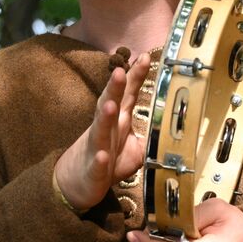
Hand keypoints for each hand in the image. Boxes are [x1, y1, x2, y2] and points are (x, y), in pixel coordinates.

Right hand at [54, 52, 152, 210]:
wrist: (74, 184)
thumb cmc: (106, 162)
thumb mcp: (134, 148)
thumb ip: (148, 133)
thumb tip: (168, 128)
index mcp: (117, 121)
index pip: (127, 95)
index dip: (135, 77)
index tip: (146, 56)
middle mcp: (105, 130)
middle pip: (109, 104)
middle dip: (114, 89)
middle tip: (119, 71)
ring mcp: (96, 148)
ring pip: (99, 131)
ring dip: (104, 118)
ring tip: (110, 105)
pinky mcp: (92, 171)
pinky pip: (96, 165)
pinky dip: (99, 161)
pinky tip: (102, 157)